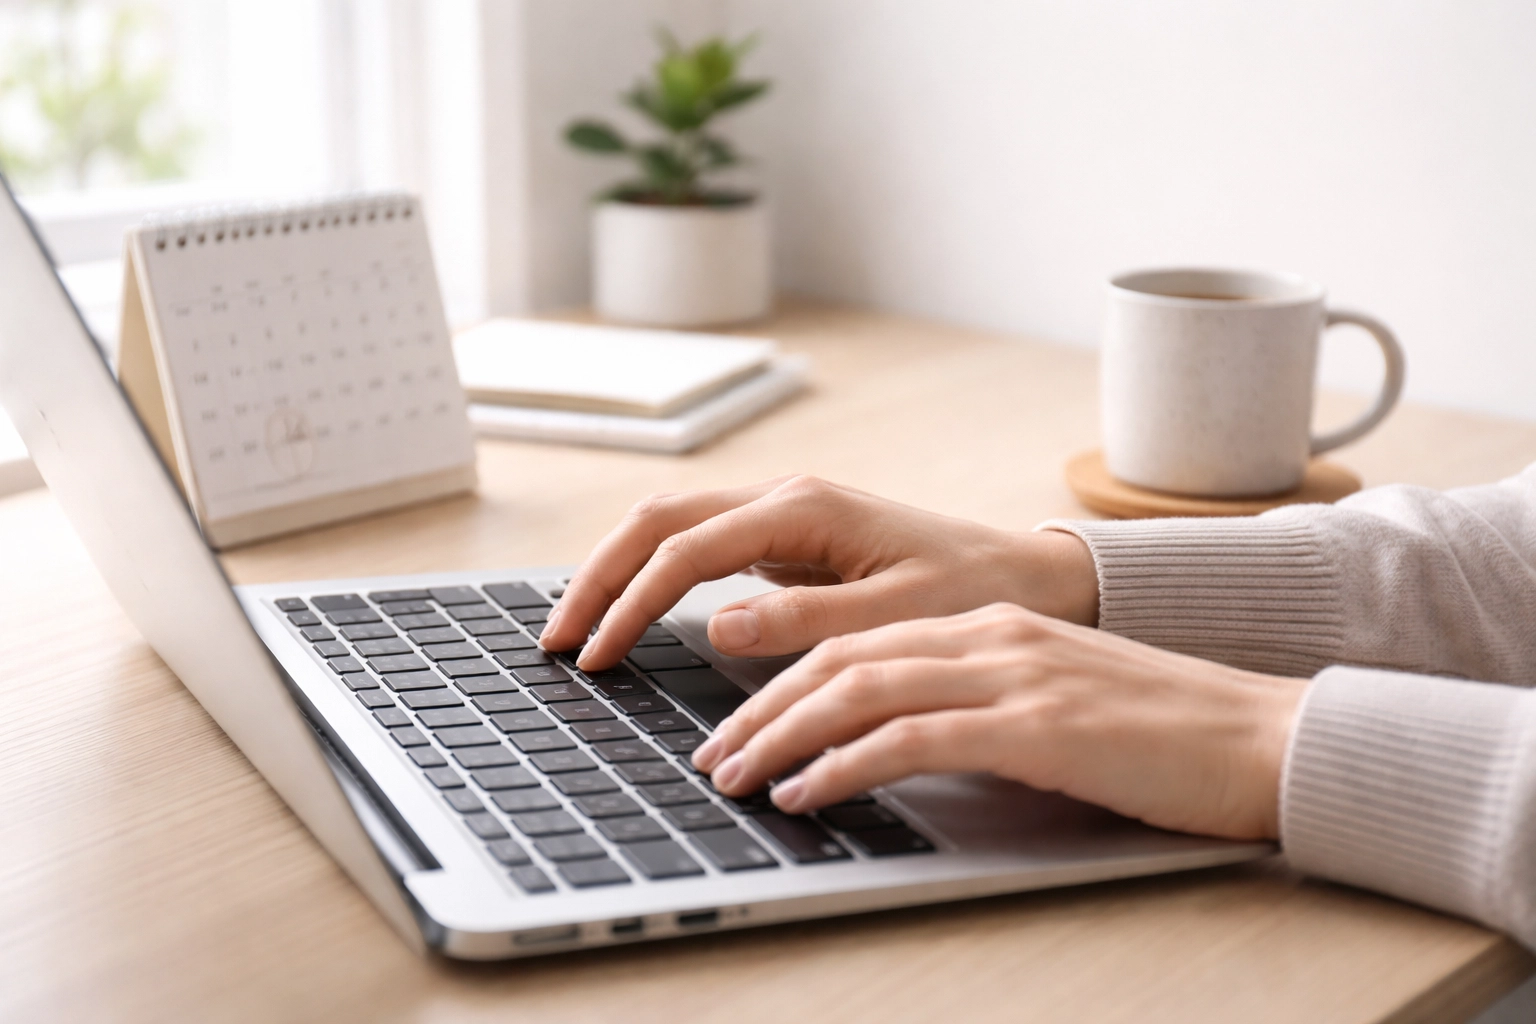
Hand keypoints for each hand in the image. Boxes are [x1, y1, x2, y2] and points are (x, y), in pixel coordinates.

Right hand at [539, 475, 1099, 670]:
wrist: (1023, 576)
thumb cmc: (972, 593)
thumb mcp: (897, 615)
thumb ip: (806, 619)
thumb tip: (717, 624)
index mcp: (803, 508)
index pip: (686, 552)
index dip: (631, 603)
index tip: (596, 655)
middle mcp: (782, 499)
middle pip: (658, 522)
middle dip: (598, 577)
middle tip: (556, 641)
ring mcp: (780, 515)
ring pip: (670, 527)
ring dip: (617, 571)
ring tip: (578, 627)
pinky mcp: (785, 539)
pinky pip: (698, 546)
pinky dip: (652, 575)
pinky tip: (632, 611)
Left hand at [691, 603, 1307, 839]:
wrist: (1259, 736)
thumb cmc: (1159, 732)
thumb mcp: (1051, 699)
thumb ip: (976, 704)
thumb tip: (895, 742)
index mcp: (989, 625)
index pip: (858, 642)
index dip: (784, 682)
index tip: (740, 724)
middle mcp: (990, 636)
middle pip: (841, 660)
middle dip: (763, 710)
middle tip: (715, 755)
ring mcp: (1012, 675)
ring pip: (860, 691)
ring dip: (783, 736)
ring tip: (738, 777)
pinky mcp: (1035, 726)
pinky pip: (911, 739)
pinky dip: (844, 765)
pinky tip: (809, 794)